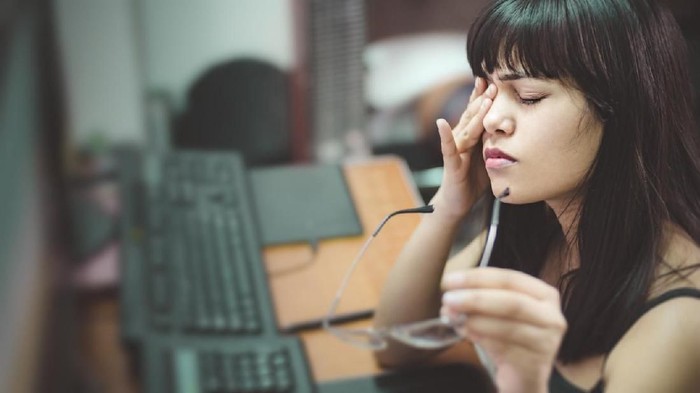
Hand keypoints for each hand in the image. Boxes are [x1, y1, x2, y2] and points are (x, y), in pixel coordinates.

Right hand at [432, 77, 495, 217]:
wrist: (457, 202)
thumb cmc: (473, 179)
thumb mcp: (489, 156)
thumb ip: (495, 140)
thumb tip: (514, 127)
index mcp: (472, 136)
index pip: (478, 112)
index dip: (485, 96)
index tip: (495, 78)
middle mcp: (462, 138)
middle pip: (472, 115)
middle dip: (483, 98)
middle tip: (494, 82)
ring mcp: (456, 149)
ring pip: (466, 128)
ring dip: (473, 112)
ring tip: (482, 98)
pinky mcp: (452, 163)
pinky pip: (448, 148)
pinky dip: (445, 136)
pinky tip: (441, 123)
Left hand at [441, 268, 566, 392]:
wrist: (523, 375)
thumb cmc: (509, 336)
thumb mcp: (498, 311)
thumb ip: (480, 298)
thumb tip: (450, 292)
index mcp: (543, 294)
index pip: (509, 279)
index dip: (477, 278)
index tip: (449, 280)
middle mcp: (552, 315)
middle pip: (511, 301)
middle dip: (475, 298)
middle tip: (448, 299)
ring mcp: (547, 341)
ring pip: (507, 326)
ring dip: (474, 320)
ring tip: (452, 317)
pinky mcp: (536, 363)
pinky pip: (503, 348)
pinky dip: (480, 338)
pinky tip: (464, 332)